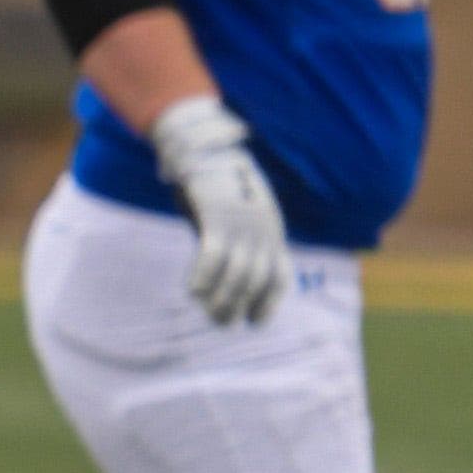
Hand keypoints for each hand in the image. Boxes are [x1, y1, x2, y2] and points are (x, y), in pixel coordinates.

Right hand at [150, 96, 291, 326]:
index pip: (280, 276)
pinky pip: (214, 255)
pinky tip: (193, 291)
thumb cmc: (216, 188)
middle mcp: (264, 231)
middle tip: (221, 322)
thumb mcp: (235, 218)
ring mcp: (243, 224)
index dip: (270, 303)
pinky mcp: (219, 216)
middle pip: (257, 279)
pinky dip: (205, 277)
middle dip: (240, 305)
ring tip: (208, 312)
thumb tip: (223, 275)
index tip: (253, 323)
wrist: (208, 150)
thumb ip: (234, 243)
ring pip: (238, 273)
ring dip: (223, 299)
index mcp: (272, 232)